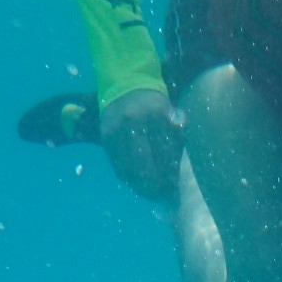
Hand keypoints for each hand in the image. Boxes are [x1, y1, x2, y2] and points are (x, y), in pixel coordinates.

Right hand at [101, 85, 183, 202]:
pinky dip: (129, 178)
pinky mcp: (106, 138)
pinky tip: (137, 184)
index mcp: (157, 115)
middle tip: (163, 196)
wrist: (127, 85)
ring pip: (129, 169)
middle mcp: (134, 122)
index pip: (165, 155)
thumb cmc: (155, 106)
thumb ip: (174, 143)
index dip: (170, 175)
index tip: (175, 189)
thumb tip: (175, 178)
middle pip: (145, 165)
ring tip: (152, 194)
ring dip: (141, 186)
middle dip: (155, 186)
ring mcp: (117, 130)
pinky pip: (117, 165)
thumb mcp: (170, 117)